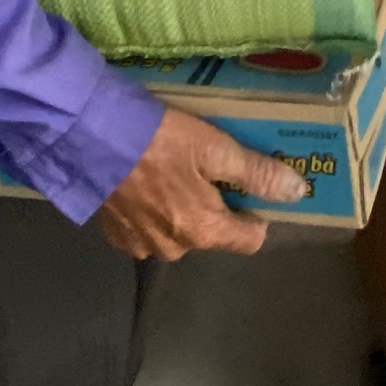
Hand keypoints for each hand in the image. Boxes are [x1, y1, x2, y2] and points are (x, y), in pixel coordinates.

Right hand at [94, 108, 308, 260]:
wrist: (88, 137)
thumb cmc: (158, 139)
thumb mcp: (214, 147)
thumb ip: (256, 173)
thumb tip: (297, 192)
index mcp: (203, 230)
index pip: (250, 240)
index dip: (256, 214)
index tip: (248, 186)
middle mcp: (174, 249)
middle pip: (212, 233)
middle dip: (215, 205)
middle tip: (205, 166)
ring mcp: (141, 245)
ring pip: (179, 230)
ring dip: (181, 207)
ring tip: (171, 168)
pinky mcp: (115, 235)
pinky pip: (147, 228)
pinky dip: (151, 209)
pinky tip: (143, 180)